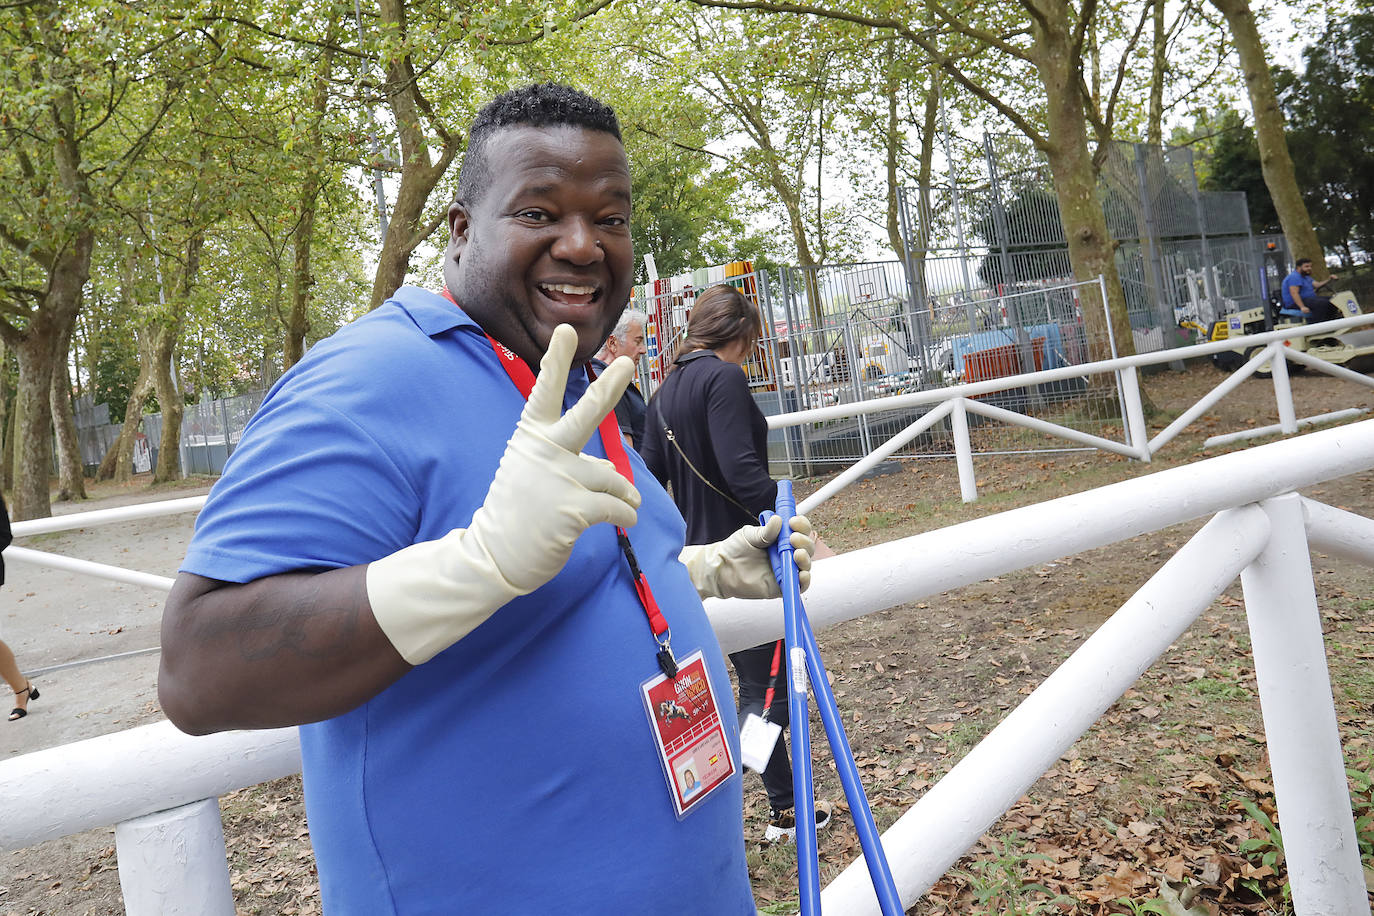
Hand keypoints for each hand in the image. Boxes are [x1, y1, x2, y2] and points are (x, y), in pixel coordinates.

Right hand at [367, 325, 640, 663]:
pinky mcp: (573, 509)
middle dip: (607, 387)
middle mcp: (544, 452)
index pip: (544, 392)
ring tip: (628, 502)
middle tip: (626, 363)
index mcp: (531, 438)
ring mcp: (559, 479)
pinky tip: (626, 519)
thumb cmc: (518, 513)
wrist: (494, 557)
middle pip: (584, 414)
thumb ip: (570, 462)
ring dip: (625, 492)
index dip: (555, 361)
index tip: (564, 331)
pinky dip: (626, 513)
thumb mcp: (535, 476)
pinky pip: (616, 505)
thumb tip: (611, 467)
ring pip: (612, 475)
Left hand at [680, 514, 814, 599]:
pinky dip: (805, 580)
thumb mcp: (750, 535)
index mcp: (781, 538)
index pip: (799, 530)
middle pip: (806, 547)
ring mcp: (785, 570)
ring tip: (797, 554)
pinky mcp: (782, 586)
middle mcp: (786, 554)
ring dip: (805, 558)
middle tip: (793, 538)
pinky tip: (802, 573)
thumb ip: (765, 531)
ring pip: (805, 565)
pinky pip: (799, 585)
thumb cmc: (734, 550)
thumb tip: (778, 519)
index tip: (793, 522)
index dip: (801, 525)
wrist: (721, 569)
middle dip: (804, 541)